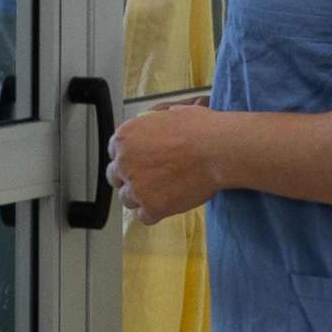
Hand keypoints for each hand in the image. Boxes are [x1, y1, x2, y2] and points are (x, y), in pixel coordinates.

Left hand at [108, 102, 224, 224]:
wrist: (217, 150)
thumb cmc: (201, 130)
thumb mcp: (171, 114)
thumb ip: (156, 125)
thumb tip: (161, 126)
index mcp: (126, 137)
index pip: (115, 153)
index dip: (128, 159)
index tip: (138, 163)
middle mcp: (125, 162)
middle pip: (116, 177)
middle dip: (130, 179)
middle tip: (148, 180)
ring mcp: (136, 187)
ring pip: (128, 199)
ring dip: (141, 197)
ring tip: (162, 192)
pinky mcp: (151, 207)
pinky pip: (144, 216)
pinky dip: (155, 213)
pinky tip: (168, 204)